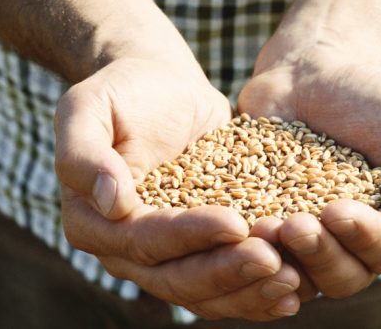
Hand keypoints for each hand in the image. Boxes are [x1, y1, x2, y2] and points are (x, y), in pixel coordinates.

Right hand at [56, 50, 302, 319]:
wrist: (159, 86)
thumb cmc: (122, 91)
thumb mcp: (87, 107)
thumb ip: (84, 154)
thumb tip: (112, 203)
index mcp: (91, 222)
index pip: (143, 241)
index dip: (189, 237)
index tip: (235, 222)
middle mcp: (122, 252)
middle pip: (175, 278)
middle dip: (226, 273)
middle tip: (276, 261)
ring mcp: (162, 259)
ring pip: (203, 294)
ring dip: (248, 292)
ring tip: (294, 279)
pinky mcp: (198, 255)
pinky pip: (225, 288)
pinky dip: (258, 293)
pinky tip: (296, 288)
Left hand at [237, 40, 380, 298]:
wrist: (312, 73)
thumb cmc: (375, 99)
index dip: (367, 238)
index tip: (338, 211)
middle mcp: (351, 246)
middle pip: (342, 276)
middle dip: (319, 254)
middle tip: (293, 225)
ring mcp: (304, 242)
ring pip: (296, 275)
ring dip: (280, 259)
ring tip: (260, 228)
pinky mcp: (260, 227)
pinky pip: (252, 254)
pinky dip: (242, 249)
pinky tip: (229, 229)